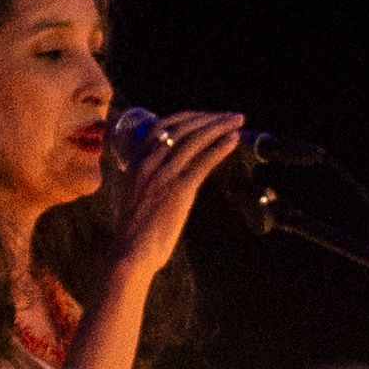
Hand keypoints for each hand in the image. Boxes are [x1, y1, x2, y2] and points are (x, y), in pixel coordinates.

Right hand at [105, 109, 248, 274]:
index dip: (187, 118)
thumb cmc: (132, 231)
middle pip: (182, 127)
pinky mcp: (179, 190)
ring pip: (195, 140)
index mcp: (136, 161)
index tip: (206, 116)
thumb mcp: (132, 195)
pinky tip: (233, 140)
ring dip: (219, 126)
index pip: (162, 126)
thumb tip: (163, 174)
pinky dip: (220, 148)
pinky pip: (203, 162)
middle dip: (209, 118)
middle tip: (230, 116)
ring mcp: (164, 175)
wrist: (130, 252)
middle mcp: (149, 162)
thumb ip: (145, 180)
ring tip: (237, 121)